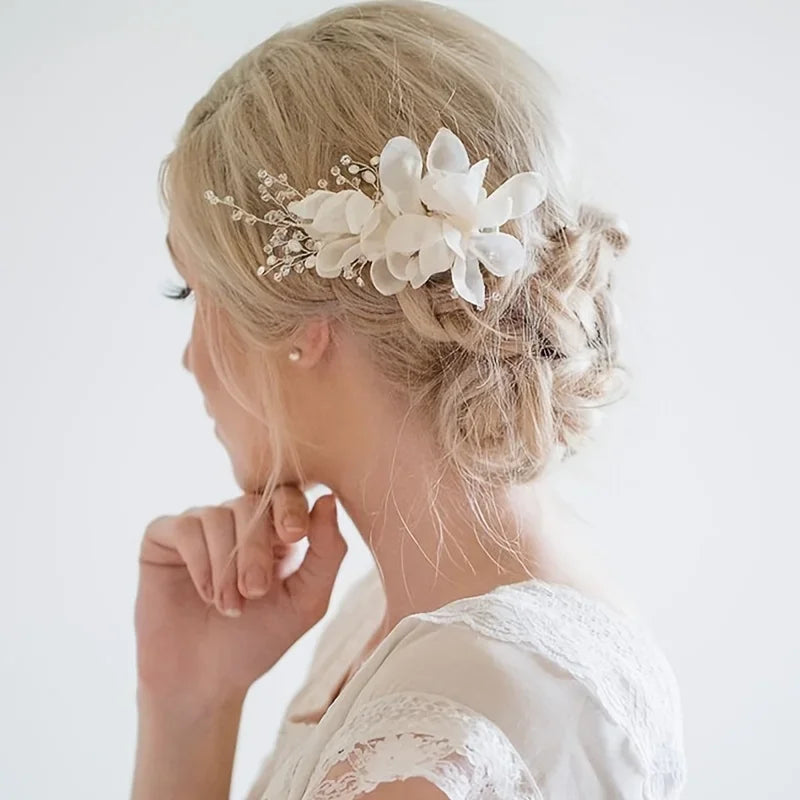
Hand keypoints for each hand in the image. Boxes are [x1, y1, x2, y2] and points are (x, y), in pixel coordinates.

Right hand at [134, 486, 346, 708]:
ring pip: (216, 515)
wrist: (203, 680)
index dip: (290, 509)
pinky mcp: (163, 537)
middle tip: (255, 591)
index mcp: (275, 529)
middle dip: (256, 549)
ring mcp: (199, 525)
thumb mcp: (306, 601)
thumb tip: (328, 499)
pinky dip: (199, 561)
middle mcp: (236, 520)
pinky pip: (184, 528)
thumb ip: (327, 552)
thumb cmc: (258, 640)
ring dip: (226, 565)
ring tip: (230, 607)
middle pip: (250, 503)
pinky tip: (205, 594)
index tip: (294, 536)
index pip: (287, 495)